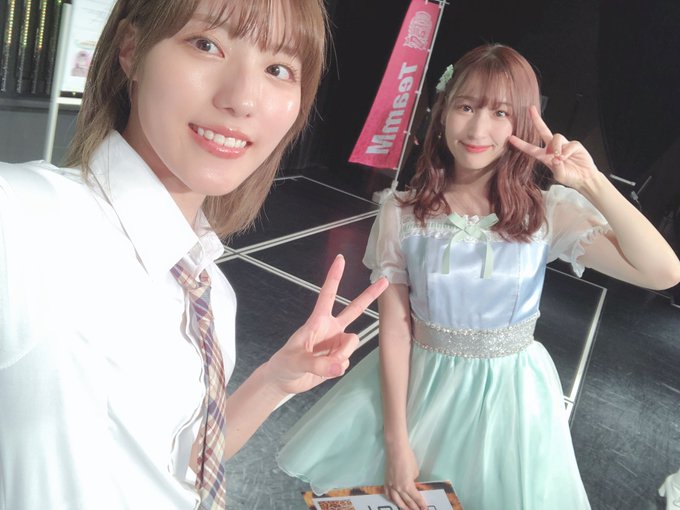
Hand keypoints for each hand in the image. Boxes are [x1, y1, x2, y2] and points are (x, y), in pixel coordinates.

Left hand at [265, 255, 387, 395]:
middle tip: (385, 280)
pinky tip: (325, 370)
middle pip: (354, 309)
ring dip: (341, 356)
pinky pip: (347, 362)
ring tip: (324, 365)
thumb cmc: (285, 364)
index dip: (334, 277)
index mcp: (317, 321)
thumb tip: (340, 366)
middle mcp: (331, 329)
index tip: (340, 259)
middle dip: (370, 295)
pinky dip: (337, 368)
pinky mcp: (339, 357)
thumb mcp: (297, 362)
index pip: (327, 295)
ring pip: (352, 344)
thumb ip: (319, 364)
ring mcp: (337, 343)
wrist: (285, 380)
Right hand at [385, 443, 427, 509]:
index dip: (421, 504)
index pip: (416, 498)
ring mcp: (391, 485)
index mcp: (407, 486)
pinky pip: (388, 494)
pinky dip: (391, 499)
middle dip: (413, 508)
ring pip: (396, 501)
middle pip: (407, 502)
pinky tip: (394, 501)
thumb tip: (412, 484)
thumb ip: (413, 481)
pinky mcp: (386, 481)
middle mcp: (398, 489)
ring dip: (403, 507)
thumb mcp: (415, 472)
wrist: (396, 450)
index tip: (425, 509)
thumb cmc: (408, 458)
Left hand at [508, 105, 600, 190]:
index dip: (520, 143)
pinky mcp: (574, 144)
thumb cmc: (570, 177)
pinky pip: (569, 144)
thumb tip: (556, 158)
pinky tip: (568, 157)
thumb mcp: (560, 176)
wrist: (584, 177)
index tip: (510, 138)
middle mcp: (552, 148)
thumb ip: (557, 168)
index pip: (530, 148)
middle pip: (543, 130)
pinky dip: (568, 151)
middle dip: (536, 120)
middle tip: (530, 109)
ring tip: (559, 157)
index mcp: (545, 156)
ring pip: (556, 137)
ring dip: (556, 147)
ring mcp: (563, 145)